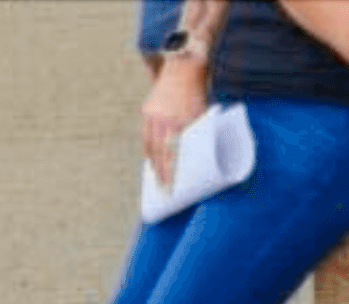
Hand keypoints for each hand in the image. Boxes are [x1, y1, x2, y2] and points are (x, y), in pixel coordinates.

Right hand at [140, 57, 207, 188]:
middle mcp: (163, 119)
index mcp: (180, 122)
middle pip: (159, 152)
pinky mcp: (147, 110)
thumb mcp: (203, 116)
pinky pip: (145, 135)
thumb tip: (202, 160)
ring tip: (157, 178)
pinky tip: (151, 159)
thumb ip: (201, 136)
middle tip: (164, 189)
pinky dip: (148, 148)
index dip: (169, 171)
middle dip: (161, 172)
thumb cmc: (199, 96)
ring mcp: (153, 114)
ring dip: (153, 163)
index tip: (170, 186)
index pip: (172, 152)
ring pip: (149, 144)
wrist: (183, 68)